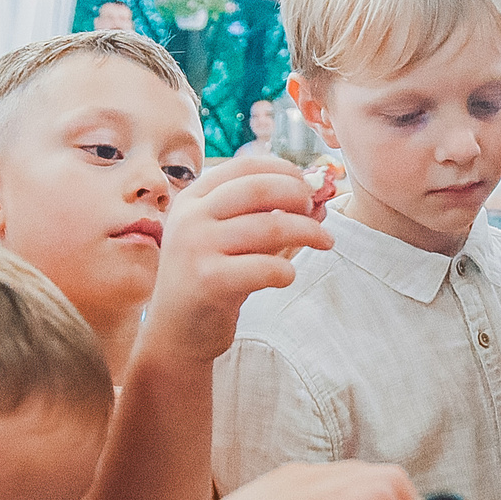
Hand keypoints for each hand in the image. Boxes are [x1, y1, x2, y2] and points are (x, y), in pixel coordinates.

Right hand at [141, 161, 331, 368]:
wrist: (175, 333)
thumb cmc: (210, 280)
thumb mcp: (230, 241)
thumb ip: (267, 217)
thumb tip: (320, 200)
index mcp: (193, 198)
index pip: (245, 167)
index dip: (284, 170)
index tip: (307, 184)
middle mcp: (190, 217)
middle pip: (258, 188)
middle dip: (298, 194)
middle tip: (316, 210)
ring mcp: (196, 247)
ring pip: (269, 226)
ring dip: (308, 231)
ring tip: (325, 241)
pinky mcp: (209, 281)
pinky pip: (265, 268)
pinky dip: (287, 270)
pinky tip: (287, 276)